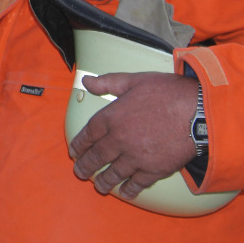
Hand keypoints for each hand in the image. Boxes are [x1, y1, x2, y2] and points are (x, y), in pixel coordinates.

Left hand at [68, 72, 198, 199]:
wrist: (198, 113)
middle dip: (86, 166)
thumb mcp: (134, 80)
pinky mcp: (155, 169)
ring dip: (104, 181)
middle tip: (79, 172)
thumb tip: (87, 82)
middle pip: (97, 156)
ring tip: (98, 186)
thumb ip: (108, 82)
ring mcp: (136, 157)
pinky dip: (130, 189)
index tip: (74, 152)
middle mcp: (120, 139)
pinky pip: (137, 183)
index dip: (79, 144)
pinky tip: (125, 192)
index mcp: (111, 117)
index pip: (88, 134)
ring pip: (114, 172)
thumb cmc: (168, 93)